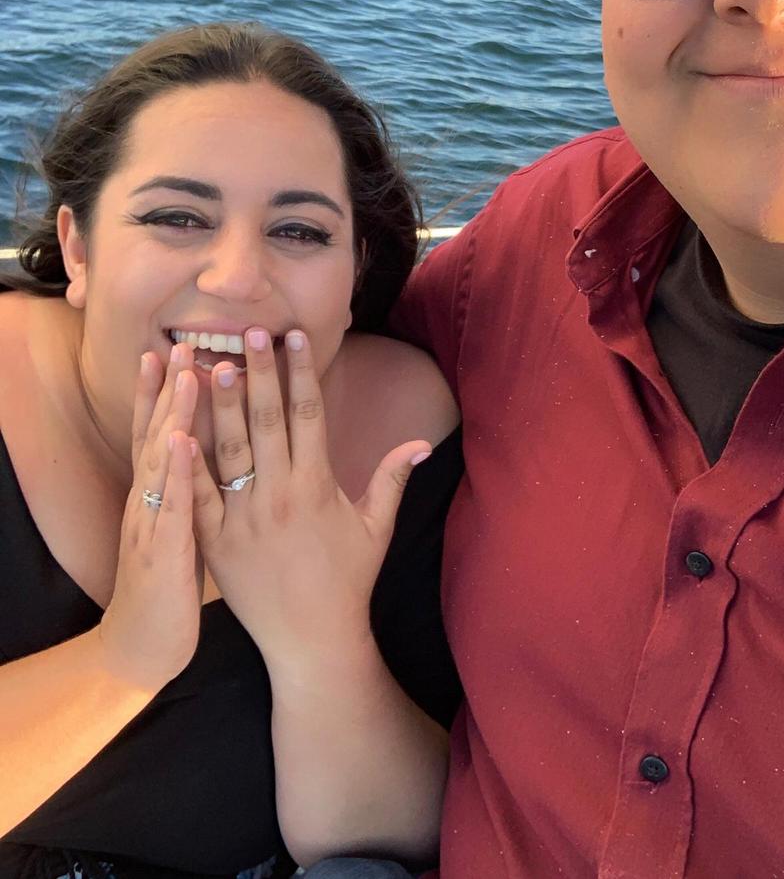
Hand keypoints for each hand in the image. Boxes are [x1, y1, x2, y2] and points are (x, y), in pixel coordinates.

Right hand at [99, 346, 203, 691]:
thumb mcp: (180, 528)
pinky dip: (176, 474)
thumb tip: (207, 451)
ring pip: (163, 461)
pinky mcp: (163, 552)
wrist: (143, 643)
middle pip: (157, 433)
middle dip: (167, 388)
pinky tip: (182, 444)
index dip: (162, 392)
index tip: (171, 348)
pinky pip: (173, 507)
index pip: (159, 431)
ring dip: (172, 417)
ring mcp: (154, 522)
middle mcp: (151, 499)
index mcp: (160, 492)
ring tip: (187, 375)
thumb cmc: (168, 582)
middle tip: (177, 342)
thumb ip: (190, 488)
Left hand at [190, 327, 430, 673]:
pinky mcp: (215, 542)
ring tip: (212, 361)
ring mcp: (244, 518)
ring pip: (229, 449)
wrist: (311, 641)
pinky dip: (185, 462)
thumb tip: (422, 441)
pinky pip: (197, 495)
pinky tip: (173, 428)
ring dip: (220, 403)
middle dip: (258, 372)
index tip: (294, 338)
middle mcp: (280, 496)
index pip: (309, 415)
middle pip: (266, 421)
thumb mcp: (376, 528)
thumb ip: (393, 478)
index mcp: (318, 486)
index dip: (302, 373)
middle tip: (249, 330)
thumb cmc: (348, 582)